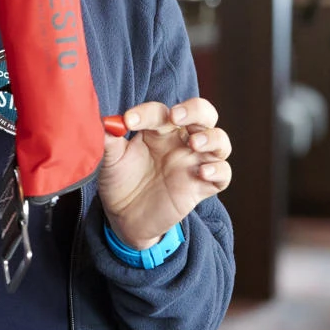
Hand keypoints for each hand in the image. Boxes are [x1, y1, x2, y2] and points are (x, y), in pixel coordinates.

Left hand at [99, 98, 231, 249]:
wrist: (124, 219)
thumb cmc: (119, 182)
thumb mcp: (111, 161)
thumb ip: (109, 141)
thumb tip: (105, 122)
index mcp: (159, 129)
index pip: (160, 111)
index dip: (146, 113)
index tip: (127, 121)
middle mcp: (180, 141)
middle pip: (203, 114)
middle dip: (195, 110)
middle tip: (176, 116)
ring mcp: (194, 162)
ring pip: (219, 140)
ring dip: (211, 138)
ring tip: (194, 143)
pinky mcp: (201, 186)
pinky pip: (223, 174)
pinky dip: (218, 170)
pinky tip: (202, 172)